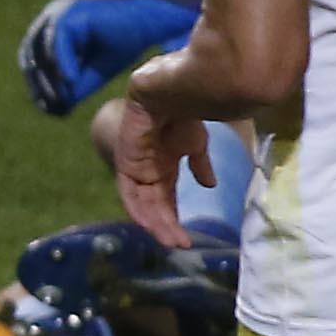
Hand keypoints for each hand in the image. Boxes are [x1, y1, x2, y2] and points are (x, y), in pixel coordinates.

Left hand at [99, 92, 200, 251]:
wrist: (174, 91)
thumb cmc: (186, 113)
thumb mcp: (196, 145)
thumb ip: (199, 166)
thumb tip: (209, 185)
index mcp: (163, 168)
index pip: (166, 201)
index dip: (174, 219)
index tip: (187, 239)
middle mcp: (148, 171)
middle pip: (154, 206)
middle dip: (166, 226)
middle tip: (180, 244)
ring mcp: (135, 167)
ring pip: (142, 204)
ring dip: (155, 223)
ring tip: (171, 239)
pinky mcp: (125, 161)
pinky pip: (128, 192)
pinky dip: (137, 209)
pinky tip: (149, 224)